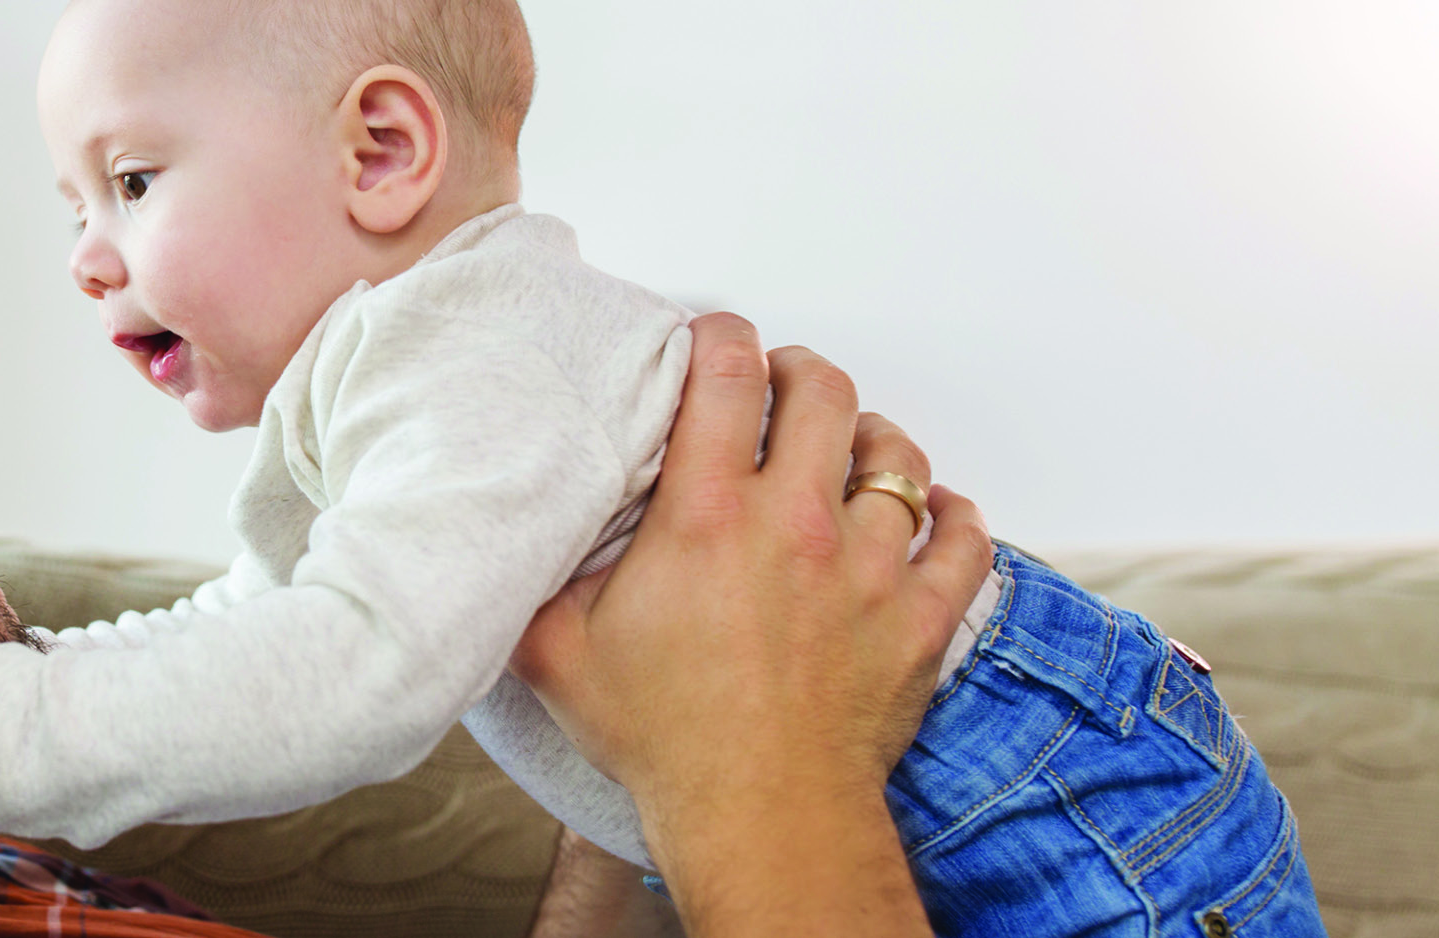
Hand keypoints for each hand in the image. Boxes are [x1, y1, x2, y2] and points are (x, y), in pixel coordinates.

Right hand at [509, 312, 992, 936]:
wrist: (758, 818)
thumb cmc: (666, 742)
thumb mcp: (558, 654)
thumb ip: (535, 583)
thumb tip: (513, 540)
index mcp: (706, 516)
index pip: (725, 375)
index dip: (721, 335)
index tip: (713, 336)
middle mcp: (795, 524)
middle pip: (824, 393)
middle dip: (801, 372)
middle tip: (783, 383)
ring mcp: (869, 569)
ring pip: (899, 458)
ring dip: (875, 438)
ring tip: (854, 446)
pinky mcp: (920, 619)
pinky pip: (964, 541)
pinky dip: (953, 518)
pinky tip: (933, 515)